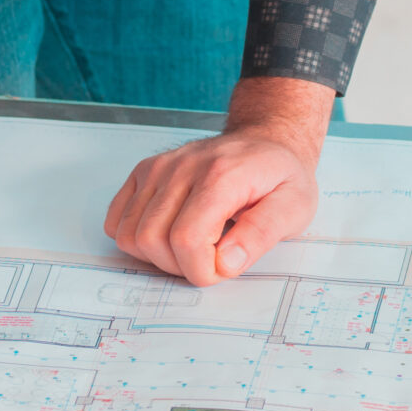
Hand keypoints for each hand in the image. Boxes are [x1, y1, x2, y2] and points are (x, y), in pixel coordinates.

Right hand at [103, 75, 331, 283]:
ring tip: (191, 246)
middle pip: (152, 239)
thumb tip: (225, 263)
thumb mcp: (294, 207)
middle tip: (210, 258)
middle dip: (180, 266)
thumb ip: (261, 235)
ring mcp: (159, 167)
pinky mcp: (145, 171)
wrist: (266, 140)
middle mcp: (182, 167)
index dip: (202, 270)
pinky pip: (117, 219)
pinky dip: (135, 238)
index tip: (224, 266)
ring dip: (157, 256)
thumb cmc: (280, 176)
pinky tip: (167, 233)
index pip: (187, 239)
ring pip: (130, 234)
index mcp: (220, 176)